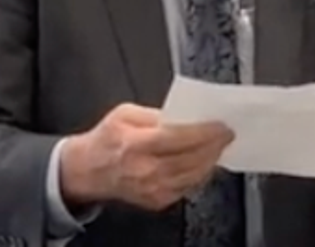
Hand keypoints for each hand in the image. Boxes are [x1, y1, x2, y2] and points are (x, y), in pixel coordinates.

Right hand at [60, 103, 233, 210]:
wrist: (88, 170)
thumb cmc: (106, 139)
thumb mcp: (126, 113)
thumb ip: (156, 113)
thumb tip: (185, 115)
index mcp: (135, 144)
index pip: (179, 138)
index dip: (204, 132)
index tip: (221, 125)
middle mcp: (145, 169)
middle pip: (191, 159)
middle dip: (214, 146)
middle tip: (227, 134)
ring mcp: (151, 188)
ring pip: (193, 175)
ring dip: (211, 160)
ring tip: (219, 146)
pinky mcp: (156, 200)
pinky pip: (187, 187)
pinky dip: (199, 174)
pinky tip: (204, 162)